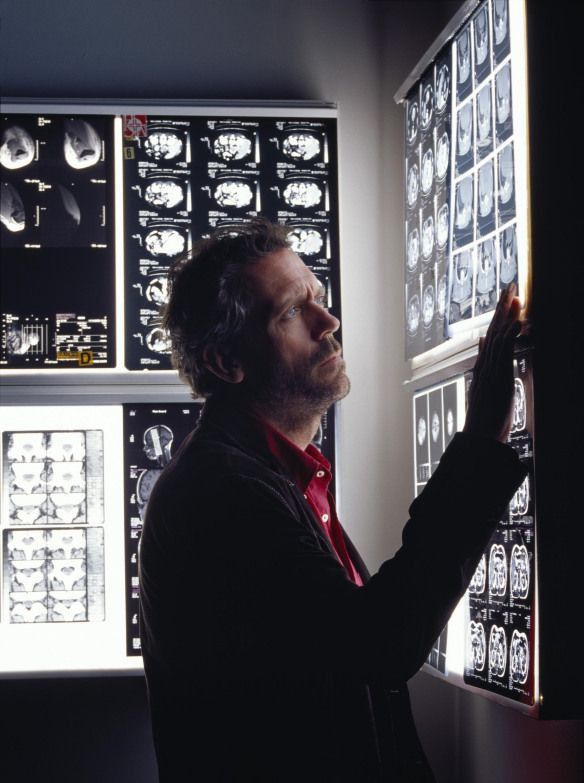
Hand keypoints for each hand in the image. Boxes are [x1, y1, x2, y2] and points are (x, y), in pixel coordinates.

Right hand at [463, 283, 522, 442]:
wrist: (480, 434)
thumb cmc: (484, 415)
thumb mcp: (482, 384)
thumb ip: (483, 361)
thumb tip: (482, 342)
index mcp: (483, 365)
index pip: (491, 334)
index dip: (498, 315)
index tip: (506, 298)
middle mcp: (485, 363)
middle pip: (493, 328)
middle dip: (502, 307)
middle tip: (510, 286)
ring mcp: (490, 368)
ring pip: (498, 335)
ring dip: (507, 314)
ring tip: (515, 296)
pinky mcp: (498, 375)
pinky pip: (505, 350)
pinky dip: (511, 334)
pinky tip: (518, 321)